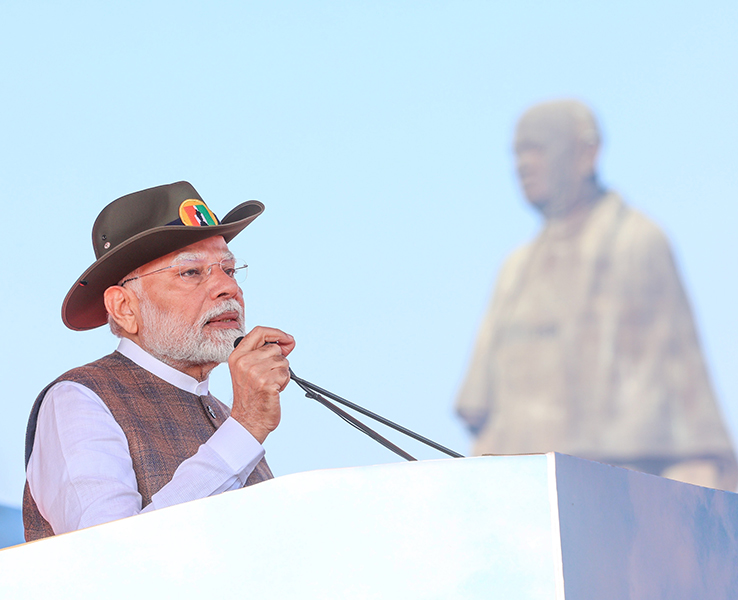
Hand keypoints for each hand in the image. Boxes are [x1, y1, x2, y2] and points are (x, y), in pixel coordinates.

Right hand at [228, 326, 294, 442]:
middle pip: (275, 348)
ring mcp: (254, 372)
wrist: (248, 420)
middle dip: (279, 361)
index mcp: (237, 356)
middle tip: (269, 376)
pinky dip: (284, 383)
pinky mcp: (266, 382)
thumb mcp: (250, 369)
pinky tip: (273, 391)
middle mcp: (244, 362)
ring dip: (282, 373)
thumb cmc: (251, 395)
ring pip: (283, 361)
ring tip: (270, 384)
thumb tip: (288, 341)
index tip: (287, 339)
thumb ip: (265, 353)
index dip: (276, 332)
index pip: (259, 331)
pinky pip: (286, 374)